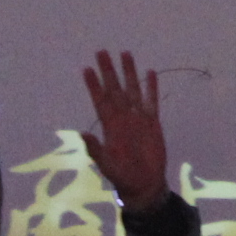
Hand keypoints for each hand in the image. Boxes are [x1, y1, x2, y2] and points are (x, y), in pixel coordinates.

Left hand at [80, 50, 168, 211]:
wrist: (144, 184)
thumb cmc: (122, 176)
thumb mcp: (106, 165)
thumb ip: (96, 150)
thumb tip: (82, 134)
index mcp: (109, 126)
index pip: (100, 100)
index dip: (94, 85)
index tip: (87, 69)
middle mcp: (122, 117)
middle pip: (114, 89)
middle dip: (108, 71)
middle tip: (101, 51)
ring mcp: (138, 118)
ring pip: (132, 89)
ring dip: (129, 73)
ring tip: (125, 53)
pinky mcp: (153, 122)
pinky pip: (151, 101)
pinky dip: (151, 87)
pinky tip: (150, 72)